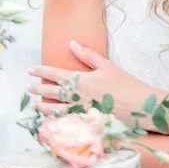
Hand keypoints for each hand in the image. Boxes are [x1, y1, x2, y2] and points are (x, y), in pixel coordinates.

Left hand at [27, 40, 148, 119]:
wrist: (140, 107)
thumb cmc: (125, 84)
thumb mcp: (107, 66)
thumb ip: (88, 55)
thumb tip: (72, 43)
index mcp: (80, 80)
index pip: (54, 74)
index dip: (40, 71)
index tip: (30, 70)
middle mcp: (77, 96)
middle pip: (50, 93)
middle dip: (37, 89)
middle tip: (28, 88)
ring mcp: (80, 112)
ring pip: (54, 110)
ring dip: (43, 108)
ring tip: (35, 106)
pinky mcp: (85, 124)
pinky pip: (65, 124)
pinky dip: (55, 122)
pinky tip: (50, 122)